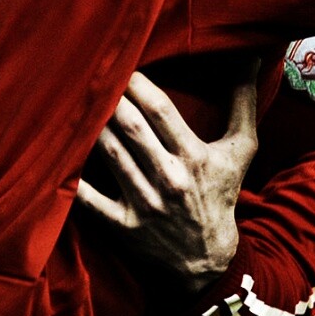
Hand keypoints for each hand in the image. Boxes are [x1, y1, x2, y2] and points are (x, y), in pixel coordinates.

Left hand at [76, 62, 259, 288]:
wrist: (207, 256)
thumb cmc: (222, 192)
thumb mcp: (242, 148)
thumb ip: (245, 102)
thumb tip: (254, 59)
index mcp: (195, 155)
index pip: (161, 111)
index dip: (139, 85)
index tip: (125, 66)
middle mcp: (169, 178)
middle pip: (132, 129)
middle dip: (112, 99)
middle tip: (95, 76)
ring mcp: (144, 203)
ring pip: (111, 155)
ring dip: (93, 127)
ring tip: (79, 102)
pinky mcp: (123, 225)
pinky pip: (91, 200)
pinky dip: (74, 179)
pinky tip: (60, 153)